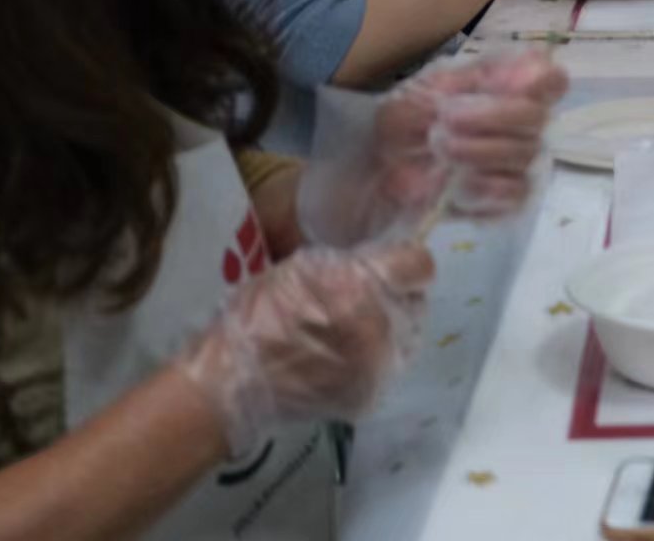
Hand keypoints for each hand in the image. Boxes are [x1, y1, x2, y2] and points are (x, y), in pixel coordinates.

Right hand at [178, 243, 433, 456]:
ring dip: (391, 327)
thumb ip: (349, 263)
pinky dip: (378, 358)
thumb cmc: (257, 317)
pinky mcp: (372, 395)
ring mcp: (378, 367)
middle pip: (417, 300)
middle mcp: (378, 327)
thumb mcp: (301, 269)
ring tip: (357, 329)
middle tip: (366, 299)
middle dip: (397, 295)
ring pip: (409, 334)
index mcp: (358, 288)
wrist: (233, 384)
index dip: (406, 262)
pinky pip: (392, 366)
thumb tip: (383, 259)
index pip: (420, 265)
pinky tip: (348, 355)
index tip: (392, 265)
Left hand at [297, 53, 563, 245]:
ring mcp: (513, 165)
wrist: (364, 176)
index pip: (551, 79)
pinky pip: (515, 196)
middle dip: (490, 119)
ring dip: (480, 153)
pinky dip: (485, 189)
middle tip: (443, 126)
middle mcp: (519, 125)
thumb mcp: (424, 90)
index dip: (537, 83)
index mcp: (504, 88)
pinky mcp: (500, 203)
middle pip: (537, 118)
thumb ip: (479, 79)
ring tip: (439, 154)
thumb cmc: (396, 124)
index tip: (498, 87)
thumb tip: (533, 67)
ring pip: (525, 156)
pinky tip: (456, 188)